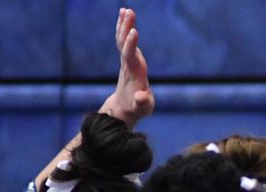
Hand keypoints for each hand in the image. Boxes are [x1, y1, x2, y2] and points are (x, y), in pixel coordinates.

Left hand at [107, 8, 154, 127]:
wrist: (124, 108)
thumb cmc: (136, 108)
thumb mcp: (142, 109)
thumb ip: (142, 102)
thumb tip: (141, 97)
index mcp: (134, 74)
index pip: (130, 56)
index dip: (131, 44)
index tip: (134, 31)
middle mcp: (128, 65)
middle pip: (124, 44)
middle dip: (126, 28)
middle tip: (129, 12)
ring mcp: (127, 61)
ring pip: (122, 40)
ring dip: (124, 24)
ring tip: (126, 9)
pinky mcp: (128, 59)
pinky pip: (124, 41)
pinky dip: (124, 29)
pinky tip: (125, 17)